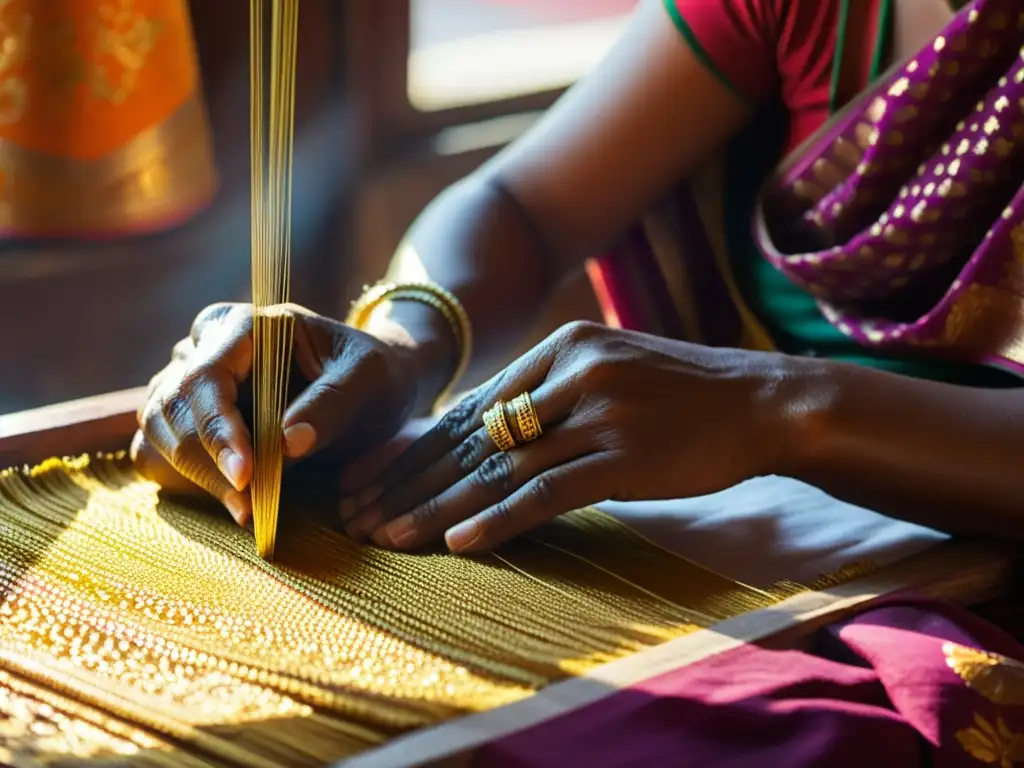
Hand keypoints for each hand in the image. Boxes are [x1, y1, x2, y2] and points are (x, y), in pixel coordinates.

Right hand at [131, 302, 422, 523]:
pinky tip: (227, 498)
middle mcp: (207, 345)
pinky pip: (157, 447)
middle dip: (206, 462)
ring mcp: (191, 378)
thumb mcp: (368, 381)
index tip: (245, 476)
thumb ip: (331, 404)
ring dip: (194, 475)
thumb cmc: (371, 373)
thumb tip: (287, 444)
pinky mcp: (190, 412)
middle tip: (249, 507)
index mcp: (246, 325)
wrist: (370, 382)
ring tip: (245, 509)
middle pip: (173, 406)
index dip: (218, 430)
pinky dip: (182, 477)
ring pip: (158, 428)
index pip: (208, 377)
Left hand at [340, 320, 796, 552]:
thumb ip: (551, 393)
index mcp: (563, 346)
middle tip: (357, 513)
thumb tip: (488, 430)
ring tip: (384, 535)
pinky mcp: (624, 457)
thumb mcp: (612, 370)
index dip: (416, 447)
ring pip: (497, 468)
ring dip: (436, 507)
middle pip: (471, 436)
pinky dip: (497, 520)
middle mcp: (572, 372)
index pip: (471, 407)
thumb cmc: (685, 394)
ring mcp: (598, 413)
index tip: (372, 477)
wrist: (763, 402)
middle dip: (408, 479)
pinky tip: (455, 543)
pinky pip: (546, 493)